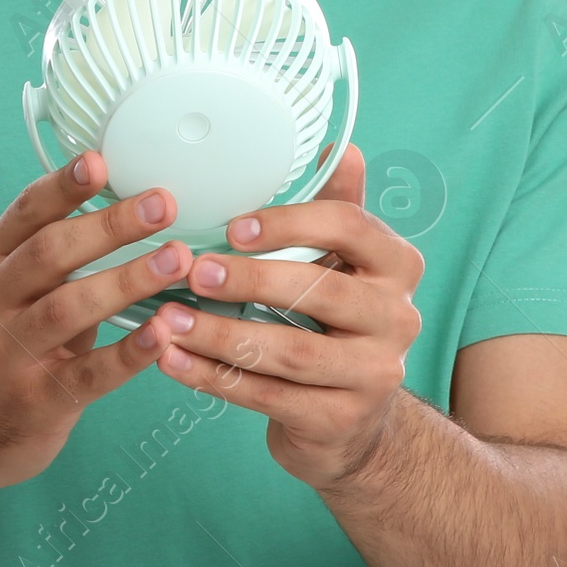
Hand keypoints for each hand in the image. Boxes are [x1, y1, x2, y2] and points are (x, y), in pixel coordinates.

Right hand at [0, 151, 196, 494]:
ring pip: (69, 307)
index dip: (63, 186)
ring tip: (175, 260)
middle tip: (161, 204)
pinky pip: (88, 373)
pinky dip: (128, 352)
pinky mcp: (38, 400)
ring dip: (127, 280)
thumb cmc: (4, 345)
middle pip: (51, 253)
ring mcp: (12, 353)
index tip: (99, 162)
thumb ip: (56, 253)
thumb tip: (130, 203)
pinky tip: (163, 334)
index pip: (26, 214)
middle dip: (109, 225)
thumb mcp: (11, 290)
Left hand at [147, 144, 424, 489]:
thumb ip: (335, 206)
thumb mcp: (342, 262)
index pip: (348, 227)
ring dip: (219, 333)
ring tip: (168, 319)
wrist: (352, 420)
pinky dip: (213, 378)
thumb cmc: (333, 321)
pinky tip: (173, 361)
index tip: (232, 227)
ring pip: (288, 351)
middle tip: (192, 271)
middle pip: (319, 290)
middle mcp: (398, 318)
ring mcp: (375, 374)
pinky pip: (267, 397)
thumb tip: (340, 146)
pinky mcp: (341, 421)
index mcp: (397, 263)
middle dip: (249, 279)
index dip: (289, 224)